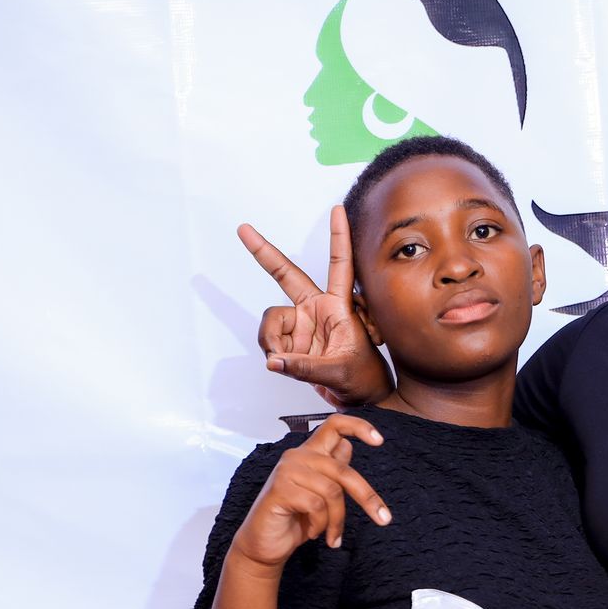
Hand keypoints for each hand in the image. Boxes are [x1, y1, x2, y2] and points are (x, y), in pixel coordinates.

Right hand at [230, 415, 392, 565]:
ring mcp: (286, 471)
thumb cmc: (295, 518)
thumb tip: (349, 445)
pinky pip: (316, 506)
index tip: (379, 440)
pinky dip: (320, 524)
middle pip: (343, 470)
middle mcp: (297, 456)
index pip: (334, 425)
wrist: (265, 545)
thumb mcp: (321, 494)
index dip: (359, 427)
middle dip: (367, 497)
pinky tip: (312, 533)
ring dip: (337, 520)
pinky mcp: (280, 490)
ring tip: (331, 535)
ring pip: (332, 491)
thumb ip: (333, 470)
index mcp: (310, 453)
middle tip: (384, 519)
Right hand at [242, 206, 391, 406]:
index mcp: (338, 306)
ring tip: (286, 361)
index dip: (338, 236)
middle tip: (244, 229)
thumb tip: (274, 361)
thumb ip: (305, 367)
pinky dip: (272, 355)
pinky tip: (284, 364)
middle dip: (264, 253)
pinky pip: (269, 341)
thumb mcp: (339, 371)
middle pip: (286, 275)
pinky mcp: (291, 340)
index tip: (336, 209)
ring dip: (272, 342)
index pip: (340, 264)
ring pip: (270, 321)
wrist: (361, 399)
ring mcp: (302, 324)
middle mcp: (317, 309)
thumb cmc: (363, 379)